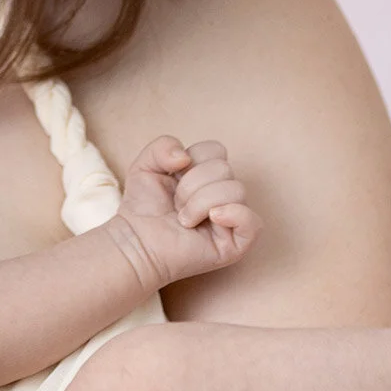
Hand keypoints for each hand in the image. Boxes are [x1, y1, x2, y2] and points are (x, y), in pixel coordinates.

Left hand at [115, 136, 260, 286]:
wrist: (137, 242)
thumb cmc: (144, 207)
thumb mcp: (146, 165)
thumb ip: (163, 146)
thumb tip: (185, 157)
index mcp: (208, 175)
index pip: (216, 150)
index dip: (193, 160)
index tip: (174, 178)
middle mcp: (223, 195)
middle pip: (224, 169)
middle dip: (191, 185)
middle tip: (176, 205)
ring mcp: (231, 220)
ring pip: (236, 191)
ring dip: (200, 203)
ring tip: (185, 220)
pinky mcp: (236, 245)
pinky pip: (253, 223)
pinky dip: (233, 214)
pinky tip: (211, 219)